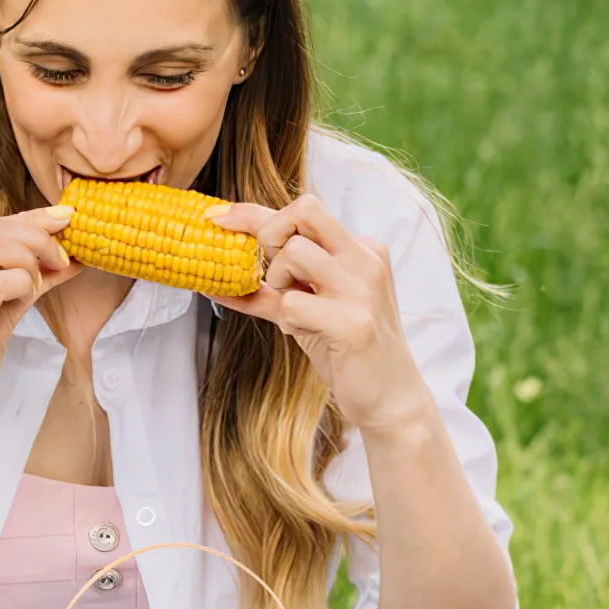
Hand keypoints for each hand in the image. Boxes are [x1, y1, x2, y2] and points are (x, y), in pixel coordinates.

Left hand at [207, 196, 432, 434]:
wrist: (390, 398)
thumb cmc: (348, 351)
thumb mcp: (312, 308)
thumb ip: (274, 289)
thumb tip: (220, 280)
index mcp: (361, 249)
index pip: (303, 211)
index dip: (252, 212)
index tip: (218, 218)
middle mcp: (365, 260)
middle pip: (304, 211)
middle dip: (269, 234)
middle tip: (269, 273)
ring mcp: (361, 290)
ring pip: (295, 253)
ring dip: (278, 282)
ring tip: (293, 310)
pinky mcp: (352, 323)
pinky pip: (292, 304)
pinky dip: (287, 320)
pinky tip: (305, 333)